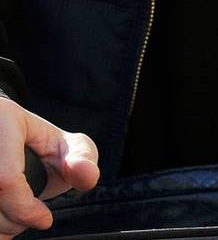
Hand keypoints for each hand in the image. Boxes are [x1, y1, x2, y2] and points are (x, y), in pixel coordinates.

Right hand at [0, 98, 99, 238]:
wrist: (4, 139)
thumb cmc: (37, 144)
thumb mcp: (66, 145)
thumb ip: (83, 158)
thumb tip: (86, 175)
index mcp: (3, 119)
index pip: (4, 179)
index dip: (23, 207)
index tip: (45, 220)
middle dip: (11, 220)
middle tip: (28, 219)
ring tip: (13, 217)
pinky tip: (0, 223)